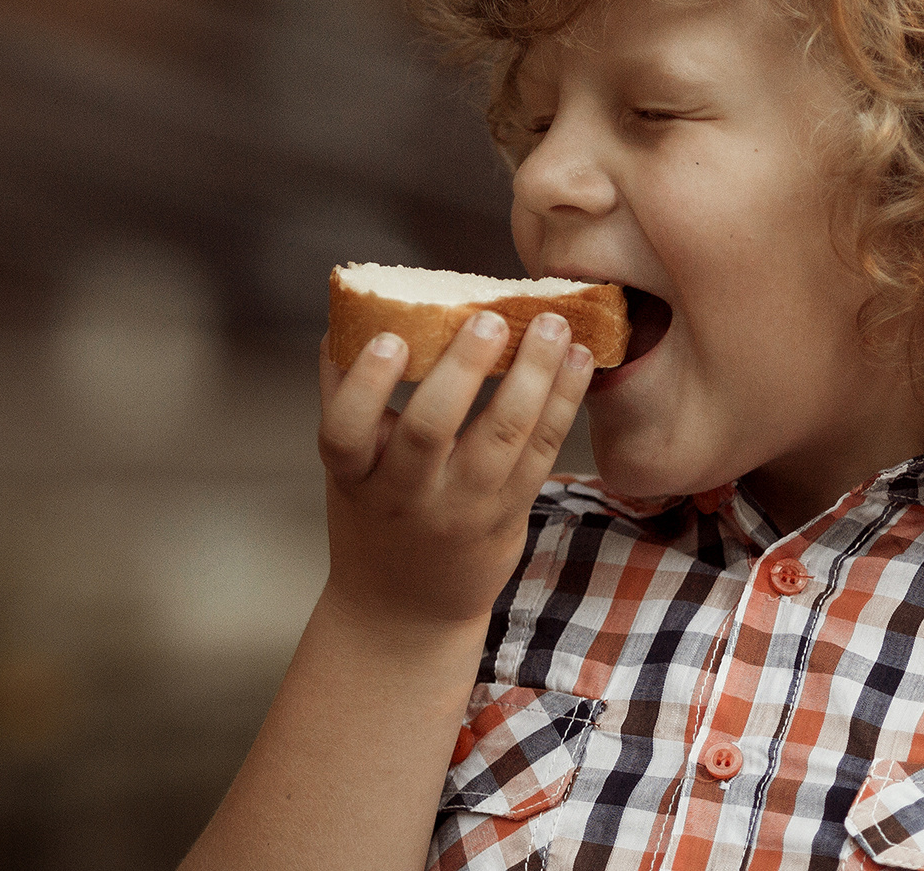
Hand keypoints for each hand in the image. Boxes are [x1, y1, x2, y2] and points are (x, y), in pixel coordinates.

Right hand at [316, 311, 592, 631]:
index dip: (366, 385)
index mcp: (355, 476)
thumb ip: (346, 396)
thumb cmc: (373, 515)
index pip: (345, 431)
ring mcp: (462, 509)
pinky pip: (541, 452)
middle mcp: (405, 496)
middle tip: (491, 320)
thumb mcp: (346, 468)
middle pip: (429, 431)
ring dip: (534, 377)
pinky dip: (563, 402)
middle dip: (463, 370)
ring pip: (502, 439)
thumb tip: (350, 313)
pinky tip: (578, 360)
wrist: (405, 610)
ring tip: (555, 326)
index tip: (391, 338)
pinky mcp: (508, 513)